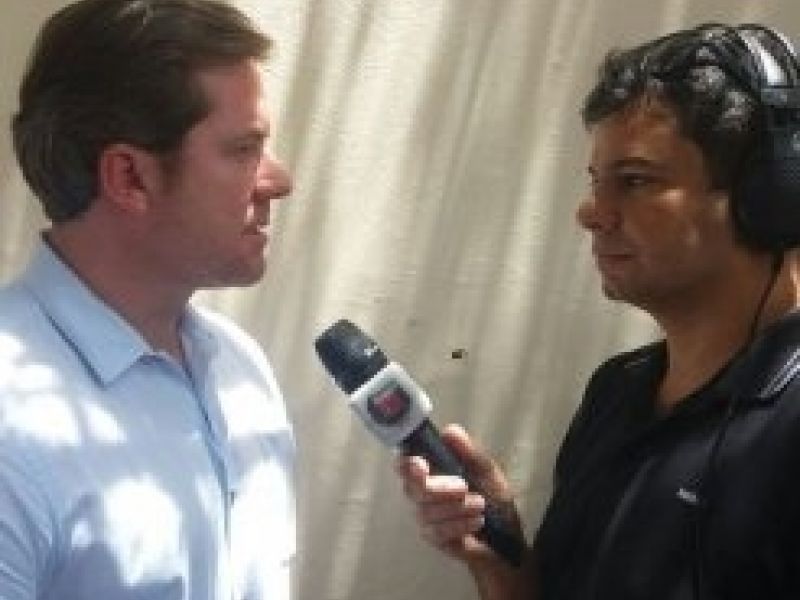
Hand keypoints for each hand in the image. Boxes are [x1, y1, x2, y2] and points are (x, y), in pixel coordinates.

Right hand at [394, 424, 521, 564]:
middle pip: (413, 488)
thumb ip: (469, 452)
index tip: (421, 465)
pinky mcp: (434, 538)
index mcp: (432, 470)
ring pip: (427, 511)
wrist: (508, 533)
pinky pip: (437, 531)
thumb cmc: (493, 497)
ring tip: (480, 505)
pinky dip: (459, 525)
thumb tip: (449, 431)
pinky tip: (477, 521)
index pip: (405, 464)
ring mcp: (426, 516)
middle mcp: (422, 492)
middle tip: (464, 486)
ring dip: (456, 507)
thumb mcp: (487, 470)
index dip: (405, 464)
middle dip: (439, 488)